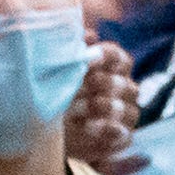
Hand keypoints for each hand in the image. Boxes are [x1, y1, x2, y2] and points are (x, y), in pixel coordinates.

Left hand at [64, 41, 139, 170]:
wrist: (45, 130)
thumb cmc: (54, 93)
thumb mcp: (56, 72)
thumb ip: (71, 53)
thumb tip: (88, 35)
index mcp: (113, 70)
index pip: (120, 59)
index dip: (107, 56)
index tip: (88, 58)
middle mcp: (125, 91)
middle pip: (126, 85)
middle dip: (106, 84)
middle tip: (86, 83)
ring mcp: (125, 116)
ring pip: (129, 110)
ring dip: (106, 108)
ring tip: (81, 109)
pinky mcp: (121, 139)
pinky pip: (125, 136)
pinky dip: (108, 131)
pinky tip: (90, 127)